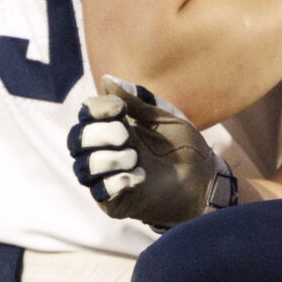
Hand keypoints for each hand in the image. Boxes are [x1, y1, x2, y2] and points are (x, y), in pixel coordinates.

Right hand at [66, 76, 227, 227]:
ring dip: (108, 159)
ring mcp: (106, 178)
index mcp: (113, 128)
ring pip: (83, 167)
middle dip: (99, 135)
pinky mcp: (114, 202)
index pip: (87, 115)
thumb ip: (137, 102)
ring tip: (136, 158)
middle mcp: (103, 152)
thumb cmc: (185, 148)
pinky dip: (116, 181)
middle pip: (77, 140)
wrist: (204, 181)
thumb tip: (107, 79)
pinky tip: (139, 176)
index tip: (118, 109)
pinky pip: (99, 192)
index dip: (96, 109)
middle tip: (125, 136)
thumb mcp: (163, 120)